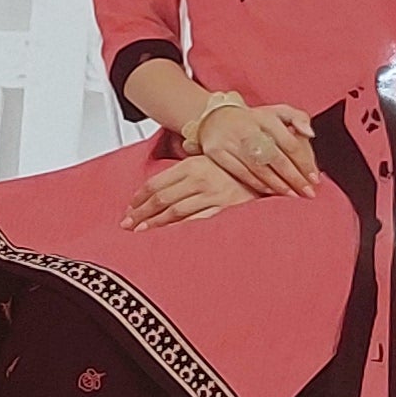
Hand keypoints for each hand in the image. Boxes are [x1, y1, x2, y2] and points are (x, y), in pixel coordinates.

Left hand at [125, 151, 255, 228]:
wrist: (268, 171)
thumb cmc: (235, 168)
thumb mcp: (207, 161)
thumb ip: (183, 171)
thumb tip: (156, 187)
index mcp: (192, 165)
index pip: (156, 183)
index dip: (139, 197)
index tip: (129, 208)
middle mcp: (200, 179)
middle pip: (161, 198)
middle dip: (141, 212)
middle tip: (127, 223)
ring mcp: (212, 195)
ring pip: (175, 212)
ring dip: (155, 223)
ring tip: (141, 231)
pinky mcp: (224, 209)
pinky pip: (196, 221)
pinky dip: (179, 229)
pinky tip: (167, 236)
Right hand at [195, 97, 320, 198]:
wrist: (215, 117)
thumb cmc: (253, 120)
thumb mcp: (276, 111)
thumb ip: (297, 118)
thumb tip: (310, 134)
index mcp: (265, 118)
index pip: (289, 144)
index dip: (304, 163)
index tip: (315, 178)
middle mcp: (248, 129)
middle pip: (276, 158)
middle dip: (294, 178)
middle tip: (307, 192)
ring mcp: (231, 142)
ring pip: (259, 168)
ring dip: (278, 185)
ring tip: (292, 195)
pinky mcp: (217, 153)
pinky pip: (242, 174)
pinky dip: (258, 184)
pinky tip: (271, 191)